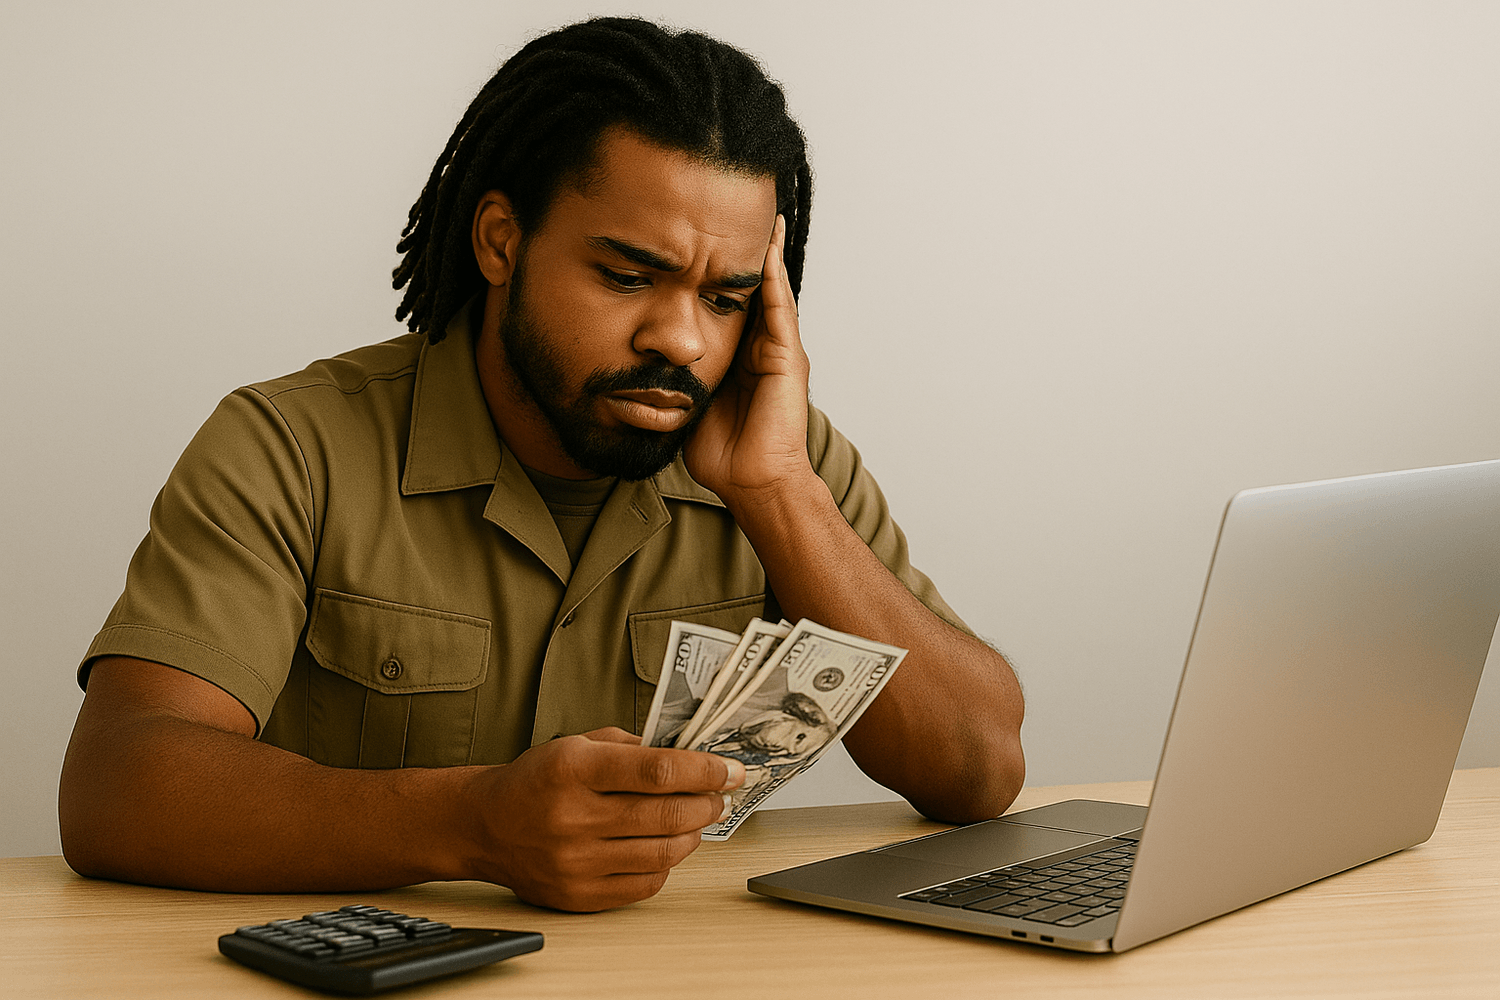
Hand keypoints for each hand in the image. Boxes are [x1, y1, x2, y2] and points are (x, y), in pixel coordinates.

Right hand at [464, 727, 744, 910]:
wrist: (484, 825)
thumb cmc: (537, 779)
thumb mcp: (577, 743)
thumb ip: (633, 746)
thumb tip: (692, 755)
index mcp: (574, 769)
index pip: (658, 771)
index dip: (705, 770)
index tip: (730, 769)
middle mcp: (573, 817)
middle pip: (667, 814)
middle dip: (708, 802)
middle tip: (720, 794)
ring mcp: (575, 861)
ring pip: (663, 852)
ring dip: (694, 833)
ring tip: (697, 818)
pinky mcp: (578, 894)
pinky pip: (645, 883)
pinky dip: (667, 863)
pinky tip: (667, 845)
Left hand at [685, 215, 813, 502]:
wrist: (752, 482)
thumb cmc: (721, 453)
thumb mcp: (687, 399)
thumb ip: (671, 375)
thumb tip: (634, 359)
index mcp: (740, 356)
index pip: (730, 302)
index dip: (720, 269)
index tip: (708, 236)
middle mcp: (762, 347)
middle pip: (753, 287)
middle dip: (748, 249)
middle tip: (742, 207)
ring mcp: (778, 351)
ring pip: (771, 289)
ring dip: (767, 251)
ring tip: (764, 213)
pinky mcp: (787, 358)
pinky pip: (780, 309)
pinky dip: (774, 277)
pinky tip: (767, 248)